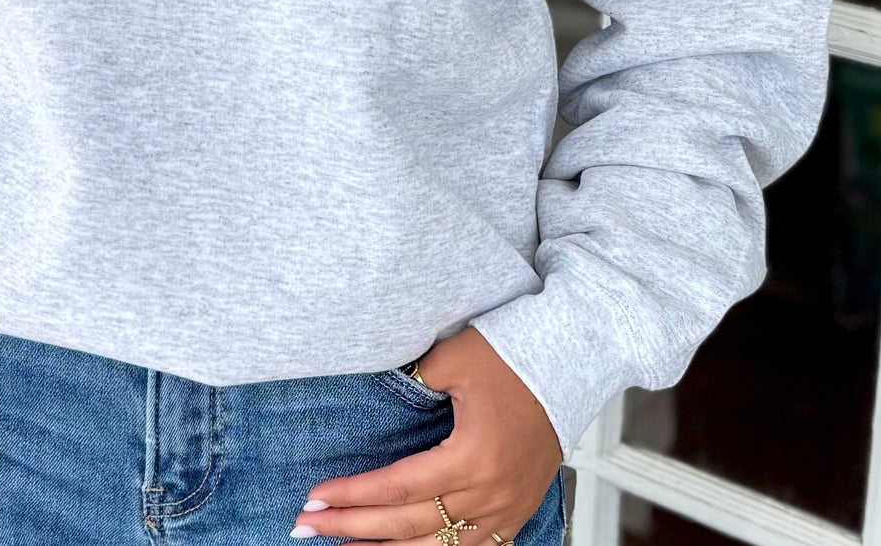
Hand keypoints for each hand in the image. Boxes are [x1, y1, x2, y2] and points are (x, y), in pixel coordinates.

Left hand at [293, 328, 562, 542]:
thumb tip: (376, 398)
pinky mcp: (517, 510)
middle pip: (410, 526)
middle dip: (354, 528)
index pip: (398, 488)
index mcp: (472, 457)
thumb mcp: (453, 358)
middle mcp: (489, 494)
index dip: (352, 497)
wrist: (573, 359)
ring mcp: (507, 509)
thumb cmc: (514, 352)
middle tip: (307, 527)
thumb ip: (413, 382)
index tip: (314, 500)